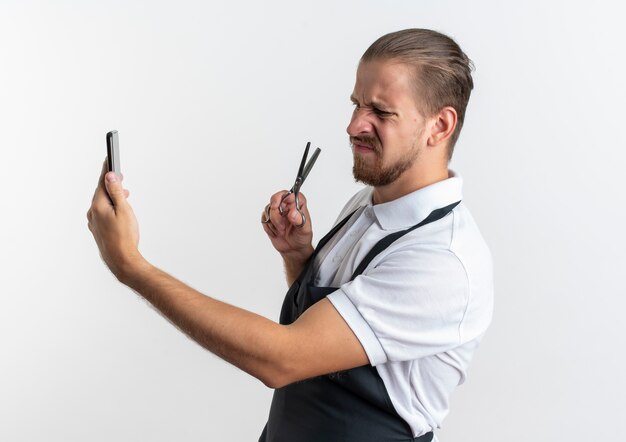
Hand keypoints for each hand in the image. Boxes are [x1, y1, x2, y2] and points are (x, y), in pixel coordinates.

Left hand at [87, 159, 144, 280]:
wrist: (122, 260)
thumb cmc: (125, 236)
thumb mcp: (124, 210)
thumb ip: (116, 192)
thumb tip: (110, 176)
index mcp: (98, 205)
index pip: (102, 182)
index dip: (107, 170)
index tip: (109, 158)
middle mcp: (92, 213)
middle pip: (101, 192)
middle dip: (111, 184)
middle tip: (120, 175)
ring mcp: (93, 222)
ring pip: (102, 203)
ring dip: (112, 196)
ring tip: (124, 193)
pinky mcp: (97, 230)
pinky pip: (102, 213)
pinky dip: (110, 207)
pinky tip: (119, 209)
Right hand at [261, 190, 313, 261]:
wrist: (294, 249)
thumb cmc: (302, 237)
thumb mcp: (305, 230)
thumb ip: (299, 221)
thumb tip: (293, 213)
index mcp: (298, 204)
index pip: (290, 193)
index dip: (284, 197)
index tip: (280, 205)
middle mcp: (287, 205)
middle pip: (276, 199)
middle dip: (276, 213)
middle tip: (281, 224)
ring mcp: (278, 211)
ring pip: (268, 209)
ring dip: (274, 223)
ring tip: (282, 230)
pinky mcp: (270, 219)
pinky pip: (264, 218)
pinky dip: (269, 227)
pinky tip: (276, 232)